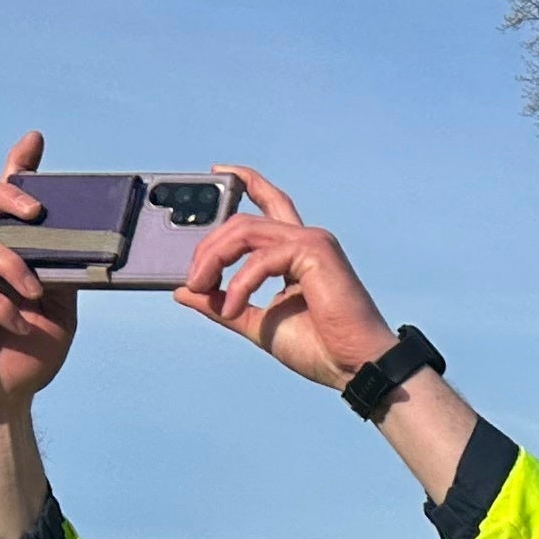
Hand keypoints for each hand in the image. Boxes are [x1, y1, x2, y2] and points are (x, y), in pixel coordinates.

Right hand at [0, 130, 80, 432]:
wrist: (0, 400)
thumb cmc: (28, 352)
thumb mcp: (62, 309)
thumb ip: (67, 274)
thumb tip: (89, 244)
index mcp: (5, 250)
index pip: (8, 201)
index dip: (18, 167)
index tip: (35, 141)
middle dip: (6, 195)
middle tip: (37, 211)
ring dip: (12, 265)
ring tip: (34, 296)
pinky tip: (18, 324)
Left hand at [174, 166, 400, 389]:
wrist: (354, 367)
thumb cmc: (318, 348)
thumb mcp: (254, 322)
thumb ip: (221, 304)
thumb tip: (183, 292)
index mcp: (296, 252)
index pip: (270, 202)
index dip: (245, 182)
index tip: (218, 172)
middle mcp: (305, 240)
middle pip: (242, 220)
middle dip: (208, 246)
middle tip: (192, 280)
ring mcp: (312, 242)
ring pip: (245, 230)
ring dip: (214, 257)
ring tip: (200, 288)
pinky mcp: (315, 251)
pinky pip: (261, 257)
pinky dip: (240, 283)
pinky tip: (232, 307)